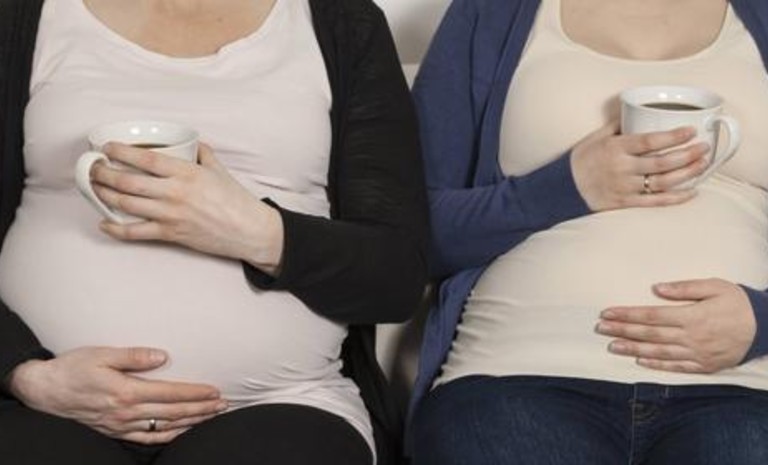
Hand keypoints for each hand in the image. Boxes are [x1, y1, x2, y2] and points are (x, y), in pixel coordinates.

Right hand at [7, 347, 227, 443]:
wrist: (45, 390)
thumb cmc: (74, 368)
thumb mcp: (102, 354)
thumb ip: (134, 356)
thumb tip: (162, 357)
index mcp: (126, 391)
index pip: (170, 393)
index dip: (195, 393)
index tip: (214, 391)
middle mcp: (126, 412)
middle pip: (173, 412)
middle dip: (201, 409)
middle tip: (223, 404)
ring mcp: (121, 425)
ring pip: (164, 426)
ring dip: (191, 421)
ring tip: (211, 415)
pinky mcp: (115, 431)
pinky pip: (147, 437)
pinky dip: (169, 435)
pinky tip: (182, 430)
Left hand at [90, 143, 282, 274]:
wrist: (249, 230)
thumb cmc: (236, 201)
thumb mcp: (219, 171)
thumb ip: (202, 154)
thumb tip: (190, 144)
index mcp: (187, 173)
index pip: (145, 159)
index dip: (120, 152)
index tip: (107, 148)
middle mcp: (175, 193)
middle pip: (127, 181)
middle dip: (103, 174)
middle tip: (93, 168)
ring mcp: (171, 215)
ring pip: (126, 204)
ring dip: (104, 195)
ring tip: (94, 188)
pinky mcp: (171, 234)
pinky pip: (135, 232)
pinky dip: (115, 228)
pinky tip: (104, 222)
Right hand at [571, 122, 709, 210]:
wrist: (563, 189)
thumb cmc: (580, 160)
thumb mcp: (595, 137)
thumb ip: (617, 125)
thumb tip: (637, 111)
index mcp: (615, 148)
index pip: (649, 141)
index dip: (673, 136)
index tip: (690, 131)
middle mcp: (622, 168)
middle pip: (662, 162)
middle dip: (688, 155)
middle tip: (704, 147)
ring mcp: (624, 187)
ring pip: (663, 182)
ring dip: (687, 173)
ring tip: (703, 165)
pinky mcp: (625, 203)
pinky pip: (655, 202)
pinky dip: (676, 197)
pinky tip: (691, 191)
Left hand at [596, 279, 755, 372]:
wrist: (767, 327)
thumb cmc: (738, 301)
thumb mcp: (715, 286)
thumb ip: (684, 288)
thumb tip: (656, 288)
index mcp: (691, 316)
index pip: (650, 316)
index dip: (626, 315)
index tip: (607, 313)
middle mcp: (691, 337)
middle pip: (649, 335)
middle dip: (622, 331)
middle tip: (599, 329)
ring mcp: (697, 354)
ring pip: (658, 352)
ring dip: (632, 350)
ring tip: (611, 346)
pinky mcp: (704, 366)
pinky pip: (676, 367)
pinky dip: (656, 364)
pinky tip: (639, 361)